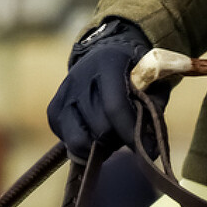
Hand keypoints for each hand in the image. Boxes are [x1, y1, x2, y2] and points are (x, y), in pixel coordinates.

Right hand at [47, 18, 150, 156]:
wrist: (105, 54)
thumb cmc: (135, 74)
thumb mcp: (153, 83)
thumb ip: (153, 109)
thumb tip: (149, 147)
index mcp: (108, 63)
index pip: (114, 106)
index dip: (130, 133)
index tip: (145, 151)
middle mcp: (80, 77)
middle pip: (99, 128)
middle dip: (117, 140)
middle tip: (127, 135)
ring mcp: (63, 94)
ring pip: (79, 141)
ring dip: (99, 147)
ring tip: (110, 137)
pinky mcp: (53, 110)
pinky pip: (68, 142)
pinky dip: (85, 145)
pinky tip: (95, 133)